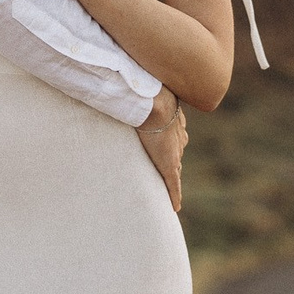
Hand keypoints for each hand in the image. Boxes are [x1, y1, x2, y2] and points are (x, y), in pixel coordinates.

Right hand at [138, 86, 185, 211]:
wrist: (155, 105)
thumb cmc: (147, 97)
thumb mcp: (141, 97)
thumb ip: (131, 97)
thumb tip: (115, 87)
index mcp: (174, 124)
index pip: (175, 138)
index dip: (172, 144)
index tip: (169, 147)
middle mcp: (177, 140)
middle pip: (177, 154)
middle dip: (174, 160)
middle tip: (169, 169)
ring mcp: (174, 153)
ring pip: (175, 170)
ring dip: (172, 179)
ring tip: (169, 189)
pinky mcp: (169, 166)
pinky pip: (173, 185)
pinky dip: (174, 195)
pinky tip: (175, 206)